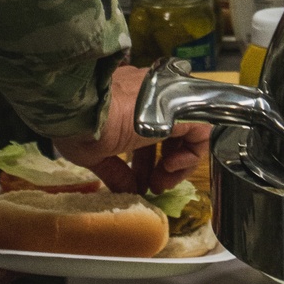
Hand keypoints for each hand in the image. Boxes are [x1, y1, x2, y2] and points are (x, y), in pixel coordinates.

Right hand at [53, 64, 208, 194]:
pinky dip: (192, 154)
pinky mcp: (182, 107)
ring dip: (180, 161)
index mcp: (130, 99)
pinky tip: (170, 167)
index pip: (151, 128)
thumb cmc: (81, 127)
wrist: (85, 109)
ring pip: (190, 129)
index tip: (142, 180)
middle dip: (165, 162)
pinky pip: (202, 130)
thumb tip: (128, 189)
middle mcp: (153, 94)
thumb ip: (116, 171)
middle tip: (155, 185)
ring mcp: (169, 98)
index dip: (148, 158)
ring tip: (163, 181)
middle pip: (172, 130)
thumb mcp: (96, 154)